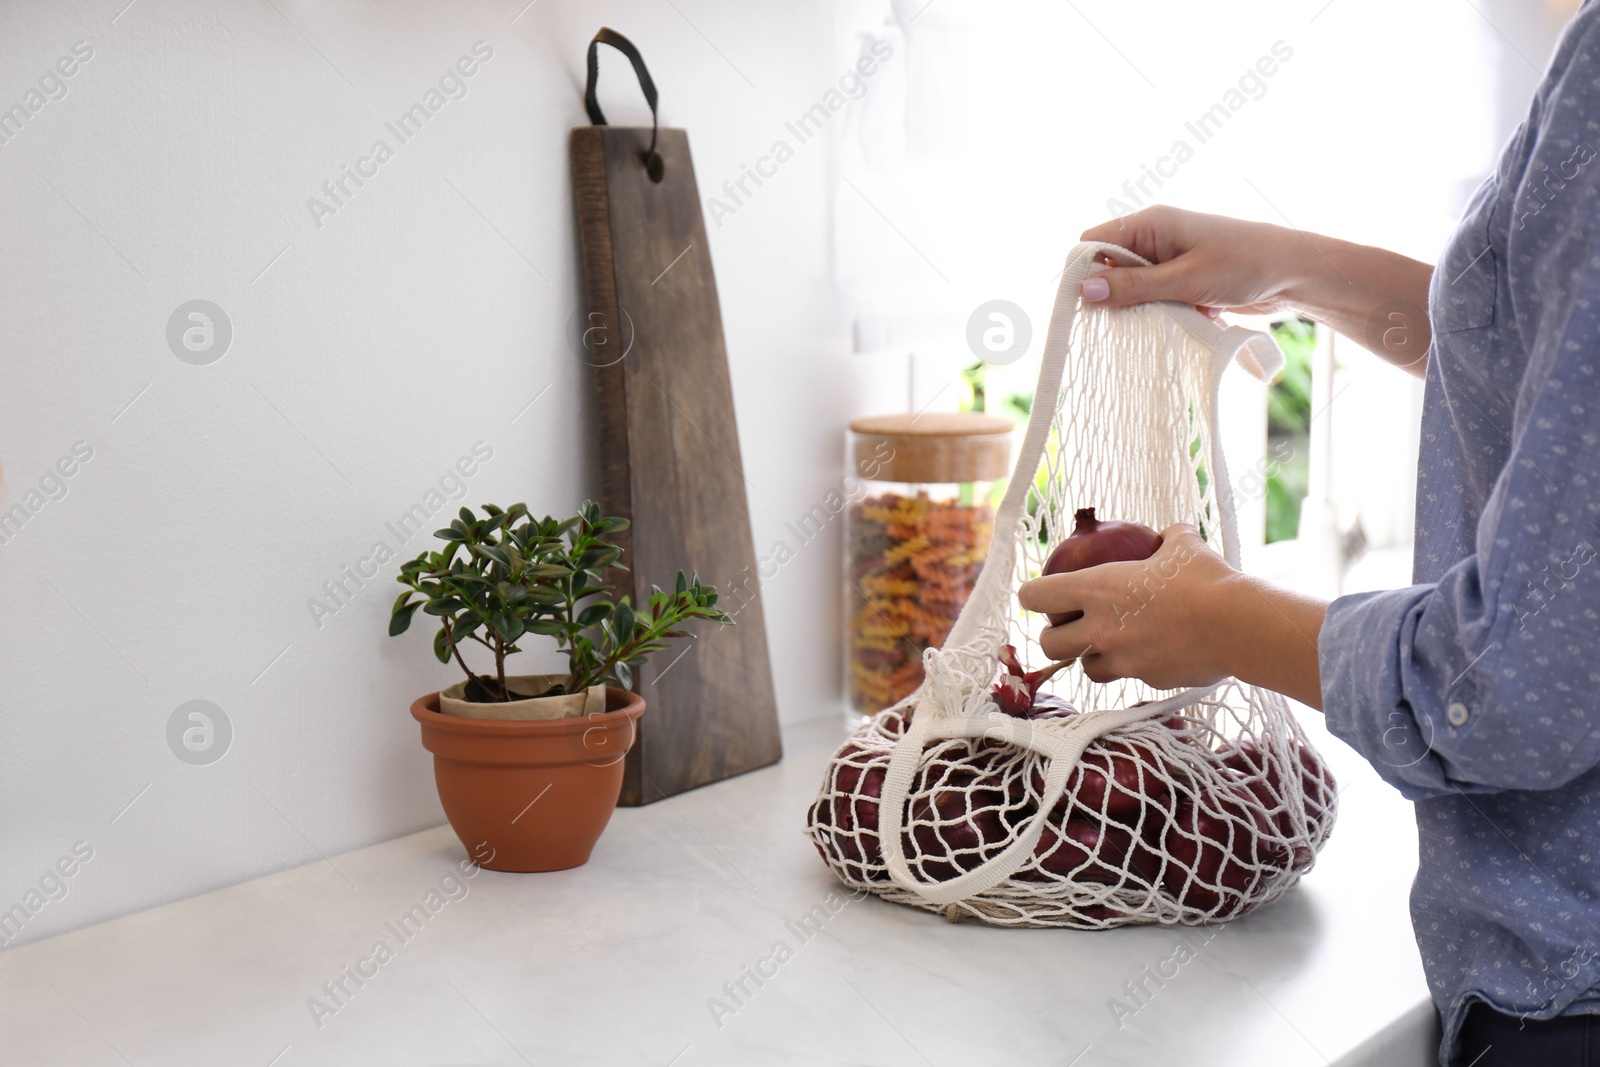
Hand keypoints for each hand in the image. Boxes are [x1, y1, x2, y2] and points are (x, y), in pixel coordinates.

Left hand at [1018, 525, 1237, 688]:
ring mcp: (1122, 660)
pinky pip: (1127, 677)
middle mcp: (1100, 629)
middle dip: (1053, 636)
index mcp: (1097, 590)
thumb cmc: (1207, 579)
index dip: (1032, 595)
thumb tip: (1167, 533)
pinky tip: (1148, 654)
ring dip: (1088, 658)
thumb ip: (1166, 538)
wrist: (1239, 625)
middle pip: (1049, 644)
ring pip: (1085, 669)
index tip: (1038, 595)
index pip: (1037, 595)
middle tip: (1067, 628)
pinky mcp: (1147, 680)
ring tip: (1105, 646)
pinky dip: (1130, 668)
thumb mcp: (1182, 545)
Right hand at [1078, 204, 1436, 376]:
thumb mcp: (1185, 280)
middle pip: (1110, 269)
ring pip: (1133, 289)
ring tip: (1163, 320)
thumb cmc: (1246, 264)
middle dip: (1114, 296)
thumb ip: (1134, 287)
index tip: (1086, 305)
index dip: (1085, 271)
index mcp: (1150, 224)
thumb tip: (1085, 290)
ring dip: (1142, 310)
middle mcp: (1156, 239)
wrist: (1296, 273)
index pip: (1094, 243)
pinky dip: (1163, 315)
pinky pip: (1156, 300)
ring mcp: (1170, 261)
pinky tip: (1186, 321)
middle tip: (1125, 322)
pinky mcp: (1184, 281)